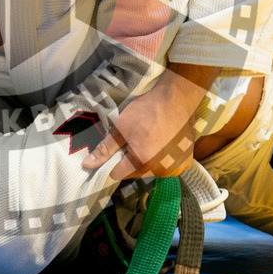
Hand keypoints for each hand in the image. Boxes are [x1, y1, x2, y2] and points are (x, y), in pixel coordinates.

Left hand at [82, 63, 217, 179]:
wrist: (177, 99)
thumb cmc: (147, 111)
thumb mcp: (121, 128)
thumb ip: (105, 149)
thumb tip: (87, 165)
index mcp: (141, 163)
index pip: (118, 174)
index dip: (113, 163)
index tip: (116, 150)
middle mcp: (160, 171)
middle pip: (135, 173)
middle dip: (130, 161)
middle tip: (134, 140)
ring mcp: (175, 168)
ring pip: (152, 171)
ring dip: (147, 161)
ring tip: (150, 140)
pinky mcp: (185, 163)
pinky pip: (167, 167)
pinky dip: (163, 159)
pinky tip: (163, 143)